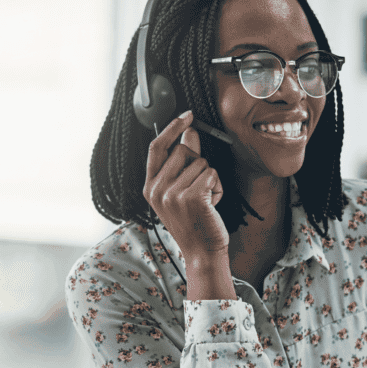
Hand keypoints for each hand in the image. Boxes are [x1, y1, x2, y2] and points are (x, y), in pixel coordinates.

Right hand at [142, 110, 228, 264]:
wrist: (201, 252)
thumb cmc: (194, 221)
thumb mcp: (180, 191)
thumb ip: (183, 162)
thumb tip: (190, 133)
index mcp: (149, 187)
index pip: (156, 147)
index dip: (171, 128)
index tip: (187, 115)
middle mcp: (156, 189)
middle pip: (183, 150)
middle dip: (198, 163)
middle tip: (199, 188)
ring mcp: (171, 194)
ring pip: (201, 162)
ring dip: (210, 178)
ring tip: (205, 201)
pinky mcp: (190, 197)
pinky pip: (211, 174)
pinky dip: (217, 187)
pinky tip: (212, 204)